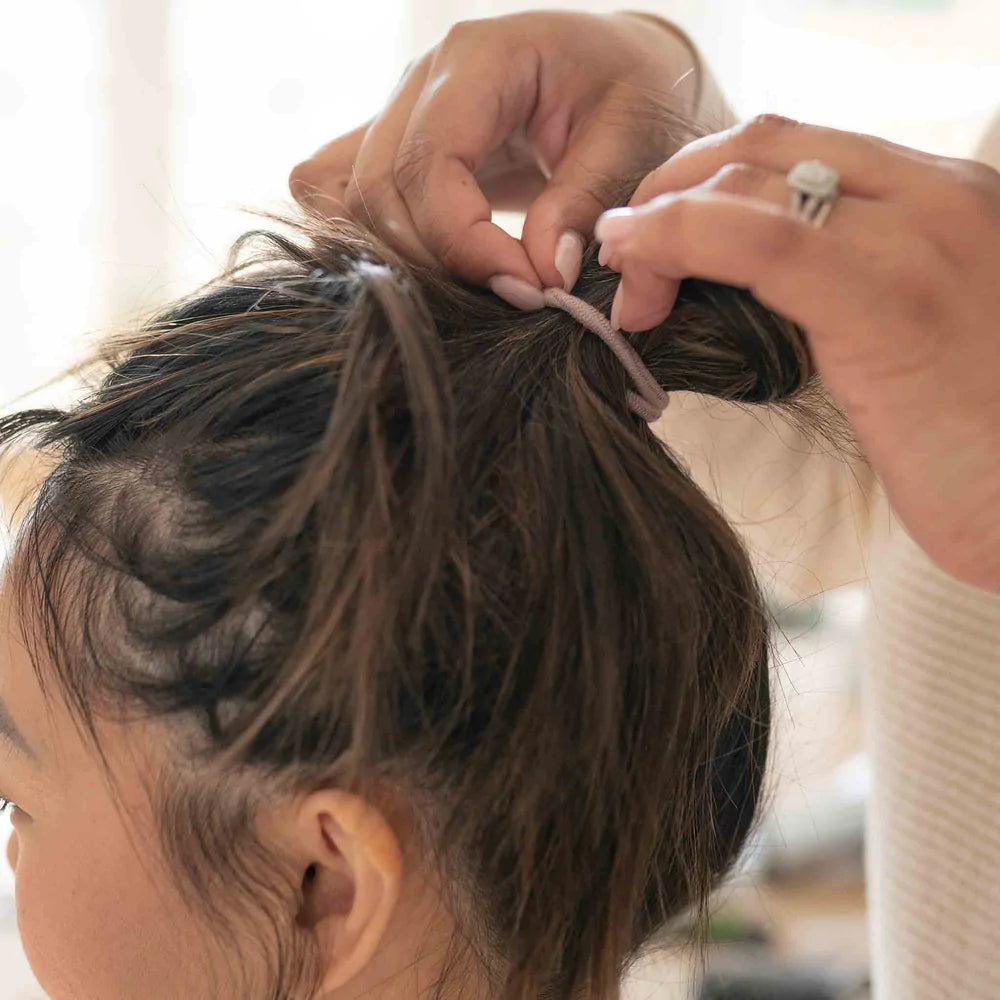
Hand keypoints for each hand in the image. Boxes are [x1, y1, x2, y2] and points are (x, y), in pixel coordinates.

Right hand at [289, 10, 709, 305]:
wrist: (617, 75)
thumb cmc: (632, 93)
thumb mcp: (633, 139)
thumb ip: (584, 201)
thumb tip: (541, 273)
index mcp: (480, 59)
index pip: (430, 162)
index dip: (465, 240)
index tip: (527, 288)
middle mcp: (421, 81)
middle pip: (378, 190)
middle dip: (441, 261)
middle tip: (518, 294)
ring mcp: (399, 112)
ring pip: (350, 200)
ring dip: (407, 261)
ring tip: (481, 284)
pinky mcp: (395, 148)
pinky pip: (341, 194)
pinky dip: (373, 242)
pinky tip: (429, 270)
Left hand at [595, 114, 999, 589]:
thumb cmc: (973, 439)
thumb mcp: (911, 333)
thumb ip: (845, 286)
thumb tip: (744, 285)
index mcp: (944, 197)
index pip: (798, 145)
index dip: (704, 174)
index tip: (654, 225)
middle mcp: (938, 197)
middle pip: (763, 146)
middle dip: (671, 187)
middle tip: (626, 249)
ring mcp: (921, 240)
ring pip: (749, 182)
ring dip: (661, 219)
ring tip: (622, 270)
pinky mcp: (891, 303)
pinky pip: (759, 241)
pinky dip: (679, 239)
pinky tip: (636, 263)